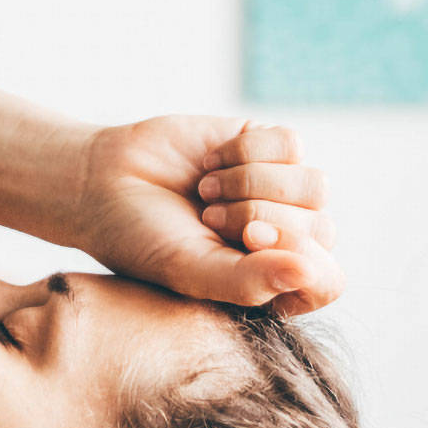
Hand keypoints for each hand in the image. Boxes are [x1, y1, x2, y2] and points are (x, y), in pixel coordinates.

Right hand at [68, 116, 342, 316]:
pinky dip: (245, 151)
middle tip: (208, 218)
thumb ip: (250, 282)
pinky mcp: (268, 148)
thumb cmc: (141, 240)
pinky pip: (292, 145)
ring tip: (206, 192)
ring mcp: (281, 193)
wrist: (102, 181)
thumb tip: (311, 272)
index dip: (295, 258)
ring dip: (251, 185)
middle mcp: (284, 240)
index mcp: (270, 283)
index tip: (246, 241)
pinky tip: (210, 162)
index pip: (325, 280)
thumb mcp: (190, 271)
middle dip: (259, 218)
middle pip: (321, 229)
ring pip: (314, 186)